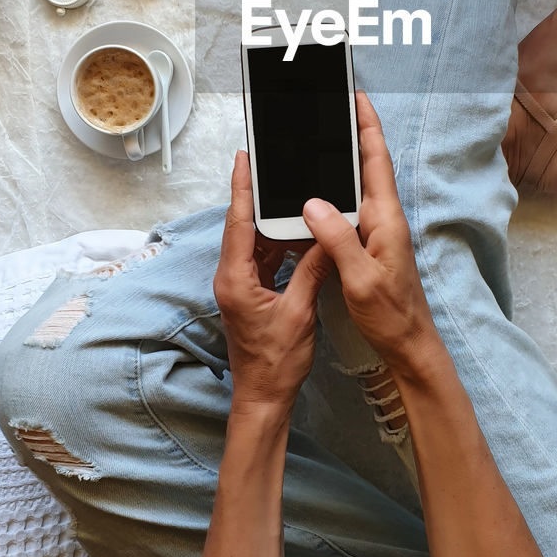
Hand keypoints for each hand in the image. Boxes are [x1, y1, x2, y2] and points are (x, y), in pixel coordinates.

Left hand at [213, 150, 331, 415]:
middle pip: (244, 227)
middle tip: (272, 168)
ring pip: (254, 242)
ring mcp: (239, 286)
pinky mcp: (249, 293)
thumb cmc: (276, 363)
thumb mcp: (300, 312)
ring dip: (272, 223)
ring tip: (291, 195)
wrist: (263, 397)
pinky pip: (262, 259)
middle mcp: (231, 278)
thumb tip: (326, 235)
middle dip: (258, 197)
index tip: (243, 159)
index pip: (239, 222)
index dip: (242, 188)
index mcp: (235, 279)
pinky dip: (279, 245)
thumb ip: (311, 270)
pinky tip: (298, 235)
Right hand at [302, 91, 439, 373]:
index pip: (376, 161)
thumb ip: (338, 238)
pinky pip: (351, 207)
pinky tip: (320, 190)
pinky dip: (337, 191)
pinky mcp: (370, 244)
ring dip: (344, 160)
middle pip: (367, 165)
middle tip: (332, 107)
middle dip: (353, 133)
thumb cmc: (391, 315)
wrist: (409, 345)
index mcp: (386, 219)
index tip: (356, 98)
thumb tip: (313, 202)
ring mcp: (378, 231)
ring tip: (323, 137)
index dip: (367, 127)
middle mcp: (384, 218)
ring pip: (358, 185)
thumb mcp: (360, 278)